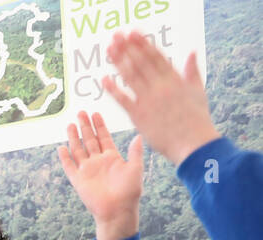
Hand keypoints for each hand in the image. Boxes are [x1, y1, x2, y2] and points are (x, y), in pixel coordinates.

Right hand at [58, 111, 142, 239]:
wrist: (117, 210)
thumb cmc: (130, 192)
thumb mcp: (135, 169)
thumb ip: (135, 152)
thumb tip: (138, 136)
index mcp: (112, 157)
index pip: (104, 137)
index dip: (99, 126)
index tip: (96, 113)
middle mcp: (98, 162)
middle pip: (90, 140)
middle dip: (85, 127)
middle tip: (81, 113)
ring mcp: (87, 170)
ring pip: (78, 150)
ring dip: (74, 138)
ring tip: (70, 124)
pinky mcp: (78, 180)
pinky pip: (69, 167)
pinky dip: (64, 158)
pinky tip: (61, 148)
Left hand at [103, 31, 219, 167]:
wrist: (193, 143)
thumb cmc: (197, 119)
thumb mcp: (198, 91)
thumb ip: (192, 71)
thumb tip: (191, 52)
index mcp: (175, 79)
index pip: (156, 56)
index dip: (143, 43)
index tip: (133, 32)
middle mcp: (161, 86)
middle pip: (140, 63)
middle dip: (127, 48)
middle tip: (116, 35)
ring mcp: (149, 100)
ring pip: (131, 77)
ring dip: (118, 62)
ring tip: (108, 49)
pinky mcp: (139, 116)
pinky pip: (123, 100)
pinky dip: (113, 89)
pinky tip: (104, 79)